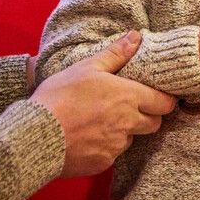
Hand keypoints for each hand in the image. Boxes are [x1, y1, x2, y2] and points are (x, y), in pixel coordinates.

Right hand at [31, 32, 176, 177]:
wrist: (34, 134)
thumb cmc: (59, 97)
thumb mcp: (86, 68)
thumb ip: (115, 53)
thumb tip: (136, 36)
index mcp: (129, 97)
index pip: (165, 103)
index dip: (164, 100)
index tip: (158, 97)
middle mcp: (128, 123)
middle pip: (154, 123)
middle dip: (148, 116)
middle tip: (130, 108)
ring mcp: (116, 145)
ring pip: (132, 139)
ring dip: (124, 132)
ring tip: (101, 121)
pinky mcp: (102, 162)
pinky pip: (112, 154)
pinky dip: (105, 147)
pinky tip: (87, 137)